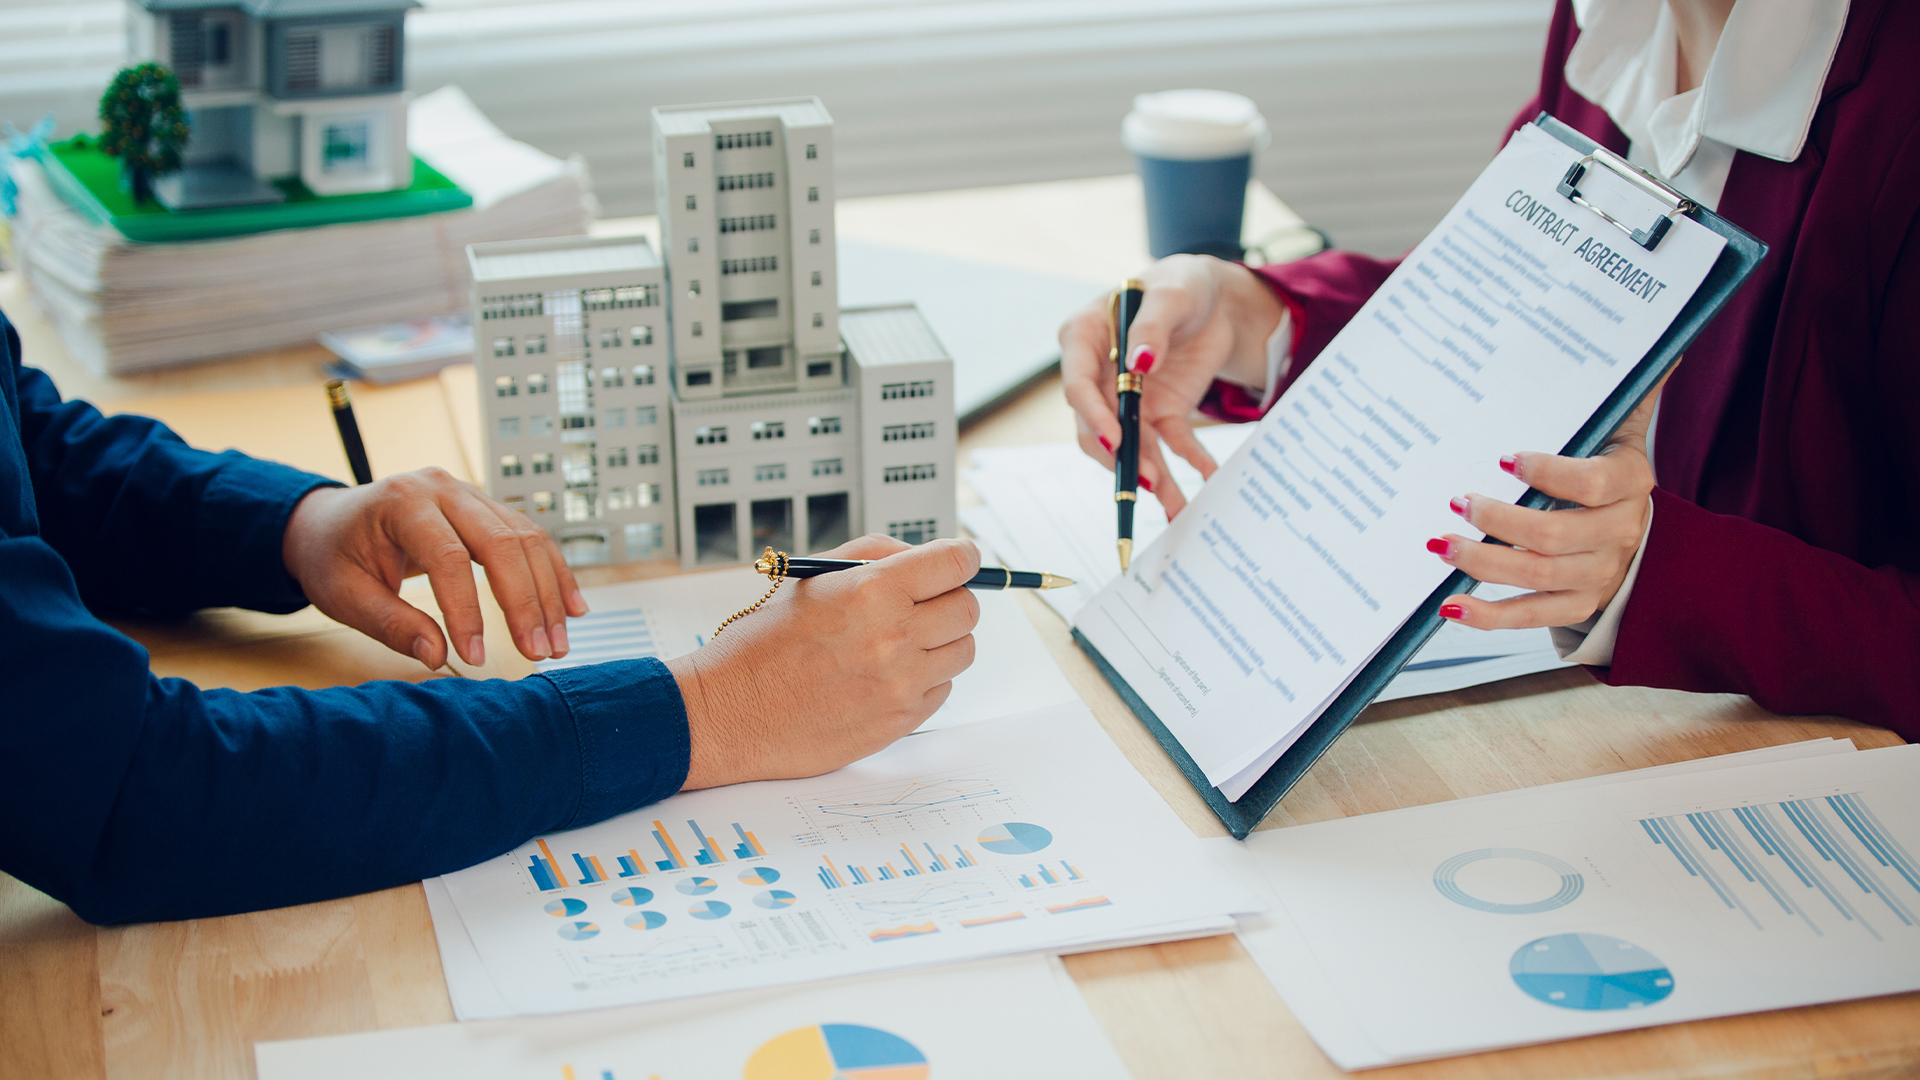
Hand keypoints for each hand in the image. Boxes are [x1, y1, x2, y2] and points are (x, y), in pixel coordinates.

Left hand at [282, 468, 586, 668]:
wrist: (331, 523)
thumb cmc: (335, 556)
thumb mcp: (345, 595)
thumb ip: (391, 625)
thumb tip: (437, 656)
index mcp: (402, 502)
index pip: (448, 557)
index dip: (467, 610)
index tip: (473, 656)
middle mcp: (443, 489)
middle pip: (502, 542)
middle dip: (526, 603)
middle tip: (540, 651)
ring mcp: (470, 494)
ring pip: (527, 539)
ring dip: (549, 593)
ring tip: (557, 641)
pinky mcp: (487, 509)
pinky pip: (531, 538)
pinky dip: (553, 574)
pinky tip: (570, 607)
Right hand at [666, 534, 980, 789]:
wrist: (730, 713)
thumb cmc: (764, 644)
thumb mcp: (814, 579)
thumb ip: (878, 558)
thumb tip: (929, 556)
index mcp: (872, 591)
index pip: (955, 563)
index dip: (962, 557)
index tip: (961, 560)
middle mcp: (894, 636)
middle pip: (967, 608)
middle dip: (950, 599)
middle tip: (925, 602)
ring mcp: (901, 683)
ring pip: (962, 650)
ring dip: (942, 641)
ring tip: (900, 641)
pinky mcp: (900, 720)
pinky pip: (942, 688)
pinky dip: (925, 678)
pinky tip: (885, 674)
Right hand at [1059, 254, 1283, 515]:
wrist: (1213, 300)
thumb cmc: (1181, 285)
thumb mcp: (1171, 294)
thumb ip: (1152, 326)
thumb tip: (1140, 363)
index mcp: (1084, 338)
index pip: (1077, 385)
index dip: (1092, 415)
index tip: (1115, 439)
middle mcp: (1099, 376)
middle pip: (1098, 426)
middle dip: (1121, 456)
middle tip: (1146, 481)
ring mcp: (1128, 399)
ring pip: (1133, 444)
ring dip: (1151, 474)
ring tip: (1173, 502)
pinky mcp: (1160, 412)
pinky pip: (1171, 442)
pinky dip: (1189, 460)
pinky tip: (1207, 474)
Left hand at [1428, 384, 1661, 628]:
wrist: (1636, 534)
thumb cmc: (1609, 469)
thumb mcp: (1622, 428)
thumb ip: (1631, 389)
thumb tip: (1662, 344)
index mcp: (1628, 484)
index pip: (1591, 482)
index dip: (1547, 472)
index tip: (1503, 457)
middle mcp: (1618, 533)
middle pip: (1554, 535)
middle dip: (1498, 520)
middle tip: (1456, 501)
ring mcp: (1596, 575)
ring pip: (1536, 576)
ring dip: (1482, 563)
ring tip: (1440, 545)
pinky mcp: (1575, 606)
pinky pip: (1529, 618)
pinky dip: (1488, 617)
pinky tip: (1451, 605)